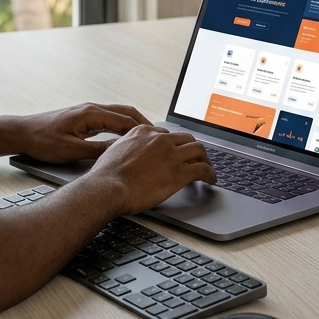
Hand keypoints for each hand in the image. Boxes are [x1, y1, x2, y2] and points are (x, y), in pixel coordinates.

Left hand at [16, 103, 149, 163]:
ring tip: (149, 138)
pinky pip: (109, 119)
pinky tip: (127, 137)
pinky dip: (122, 126)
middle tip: (160, 137)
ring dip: (134, 124)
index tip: (158, 139)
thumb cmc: (43, 140)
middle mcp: (92, 108)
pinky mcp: (84, 118)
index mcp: (91, 114)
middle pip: (126, 112)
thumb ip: (97, 150)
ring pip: (119, 114)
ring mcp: (88, 112)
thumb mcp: (72, 150)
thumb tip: (120, 152)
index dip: (144, 130)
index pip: (125, 120)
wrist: (23, 132)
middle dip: (144, 124)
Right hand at [86, 125, 215, 215]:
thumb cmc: (106, 175)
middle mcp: (159, 139)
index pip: (167, 134)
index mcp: (143, 132)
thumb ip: (126, 148)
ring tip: (207, 168)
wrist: (108, 187)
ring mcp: (171, 155)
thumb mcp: (114, 151)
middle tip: (196, 157)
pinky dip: (210, 173)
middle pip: (186, 138)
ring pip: (198, 150)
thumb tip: (128, 155)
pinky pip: (202, 169)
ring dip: (205, 159)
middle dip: (192, 148)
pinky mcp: (179, 173)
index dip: (174, 144)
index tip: (176, 151)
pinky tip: (211, 179)